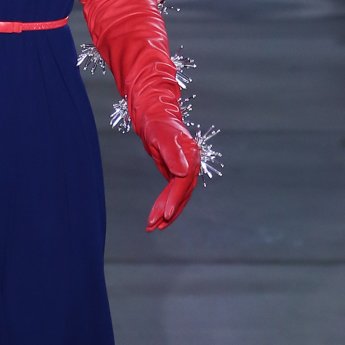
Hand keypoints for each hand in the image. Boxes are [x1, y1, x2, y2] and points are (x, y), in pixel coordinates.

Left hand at [139, 115, 199, 230]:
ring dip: (166, 213)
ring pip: (179, 197)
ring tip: (152, 227)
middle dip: (168, 210)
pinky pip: (173, 194)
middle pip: (182, 193)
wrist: (155, 118)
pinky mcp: (178, 176)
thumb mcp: (162, 137)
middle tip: (153, 225)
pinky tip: (157, 218)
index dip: (175, 199)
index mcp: (191, 155)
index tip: (166, 214)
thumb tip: (184, 173)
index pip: (184, 182)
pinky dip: (166, 205)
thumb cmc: (158, 125)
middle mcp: (192, 165)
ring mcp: (186, 171)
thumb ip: (173, 154)